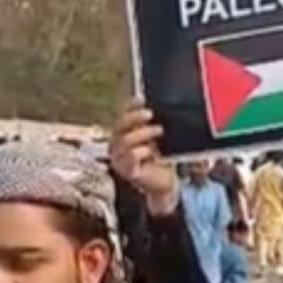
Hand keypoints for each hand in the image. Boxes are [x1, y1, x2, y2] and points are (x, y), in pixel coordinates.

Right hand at [110, 99, 177, 214]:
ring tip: (159, 131)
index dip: (130, 107)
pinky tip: (151, 152)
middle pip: (119, 125)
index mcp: (122, 135)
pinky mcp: (127, 171)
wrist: (166, 183)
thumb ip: (152, 124)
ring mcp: (119, 160)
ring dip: (143, 133)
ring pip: (125, 140)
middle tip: (151, 114)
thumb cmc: (161, 158)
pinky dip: (142, 151)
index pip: (122, 116)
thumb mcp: (157, 138)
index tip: (142, 99)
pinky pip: (130, 156)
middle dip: (135, 117)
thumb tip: (155, 104)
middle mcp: (116, 146)